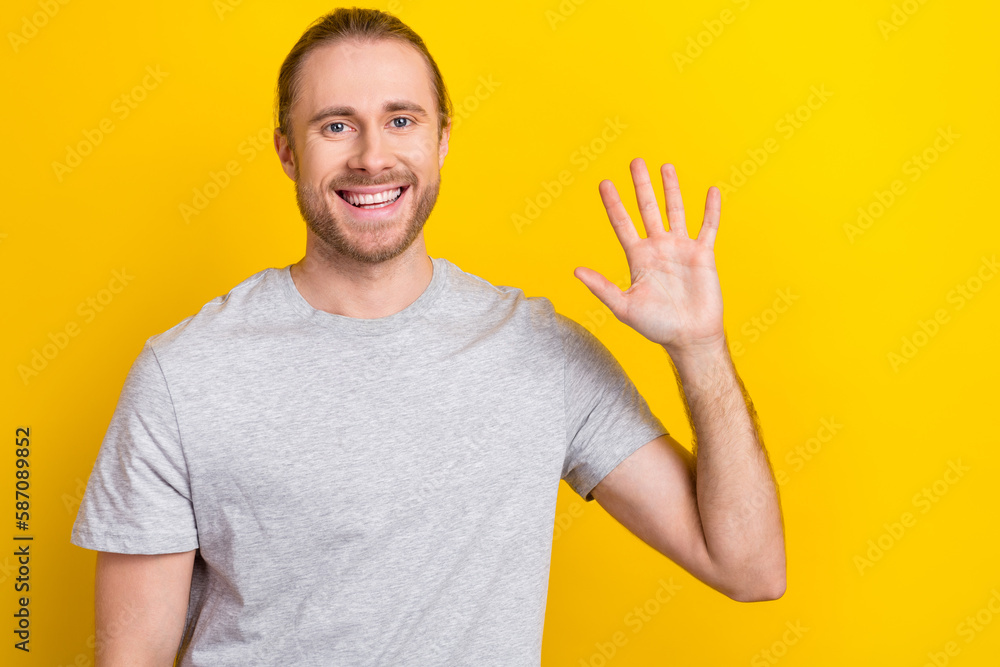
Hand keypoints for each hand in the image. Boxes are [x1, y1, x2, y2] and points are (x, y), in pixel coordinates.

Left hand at [573, 158, 725, 355]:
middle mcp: (658, 248)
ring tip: (665, 166)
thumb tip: (575, 271)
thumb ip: (601, 287)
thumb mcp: (624, 307)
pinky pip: (708, 226)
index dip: (613, 204)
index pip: (623, 223)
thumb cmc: (656, 326)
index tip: (605, 183)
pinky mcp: (703, 254)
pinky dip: (711, 209)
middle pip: (648, 209)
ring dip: (671, 189)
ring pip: (675, 210)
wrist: (689, 337)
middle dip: (641, 186)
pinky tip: (712, 190)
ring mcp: (681, 248)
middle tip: (634, 161)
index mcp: (638, 258)